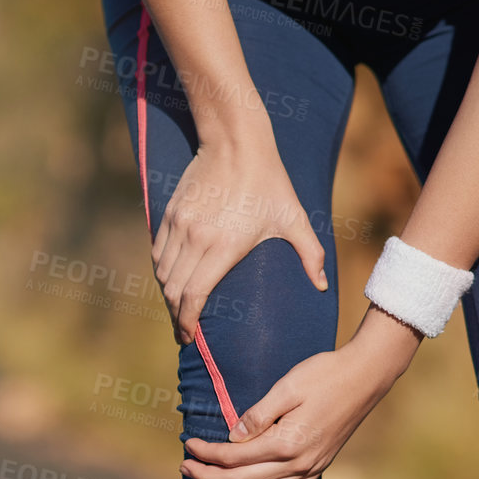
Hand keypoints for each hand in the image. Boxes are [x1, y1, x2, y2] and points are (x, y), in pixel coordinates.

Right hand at [153, 136, 326, 344]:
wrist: (236, 142)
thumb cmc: (269, 182)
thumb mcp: (293, 218)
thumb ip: (310, 254)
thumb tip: (321, 285)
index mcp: (224, 246)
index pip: (193, 295)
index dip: (186, 322)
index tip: (188, 337)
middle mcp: (196, 238)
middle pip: (172, 291)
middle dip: (175, 316)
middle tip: (184, 332)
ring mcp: (180, 225)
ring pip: (162, 274)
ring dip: (167, 296)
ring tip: (178, 309)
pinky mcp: (170, 214)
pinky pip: (158, 253)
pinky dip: (162, 272)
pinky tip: (172, 281)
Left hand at [180, 307, 421, 478]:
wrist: (365, 377)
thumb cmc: (325, 374)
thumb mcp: (288, 386)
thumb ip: (258, 415)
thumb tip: (232, 436)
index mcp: (286, 442)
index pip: (235, 456)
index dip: (208, 454)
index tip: (188, 445)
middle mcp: (297, 463)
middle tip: (183, 472)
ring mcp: (309, 469)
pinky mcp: (317, 469)